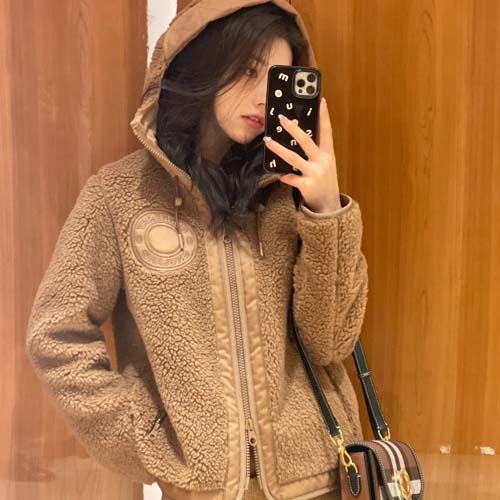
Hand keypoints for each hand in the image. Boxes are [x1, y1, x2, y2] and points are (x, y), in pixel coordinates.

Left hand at [263, 97, 340, 212]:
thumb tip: (300, 138)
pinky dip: (285, 176)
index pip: (327, 131)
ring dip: (279, 149)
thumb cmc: (324, 182)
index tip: (321, 102)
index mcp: (328, 154)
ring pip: (293, 157)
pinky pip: (290, 178)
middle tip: (282, 119)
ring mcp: (315, 173)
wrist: (329, 206)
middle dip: (293, 128)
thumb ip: (316, 153)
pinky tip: (281, 174)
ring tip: (268, 141)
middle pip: (306, 140)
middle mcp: (322, 162)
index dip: (325, 116)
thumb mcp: (325, 165)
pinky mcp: (307, 185)